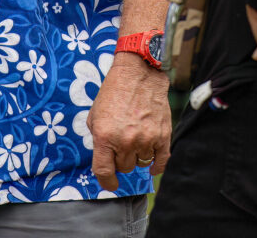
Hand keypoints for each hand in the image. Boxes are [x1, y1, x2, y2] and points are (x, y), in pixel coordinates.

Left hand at [87, 53, 170, 191]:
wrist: (138, 72)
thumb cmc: (114, 91)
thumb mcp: (95, 114)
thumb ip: (98, 139)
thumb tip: (104, 158)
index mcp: (105, 136)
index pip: (104, 172)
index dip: (106, 182)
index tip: (110, 183)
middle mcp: (125, 141)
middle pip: (124, 168)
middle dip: (121, 159)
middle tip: (122, 144)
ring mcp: (146, 139)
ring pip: (140, 164)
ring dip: (137, 156)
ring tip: (135, 140)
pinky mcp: (162, 135)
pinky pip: (161, 161)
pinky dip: (157, 166)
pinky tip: (153, 166)